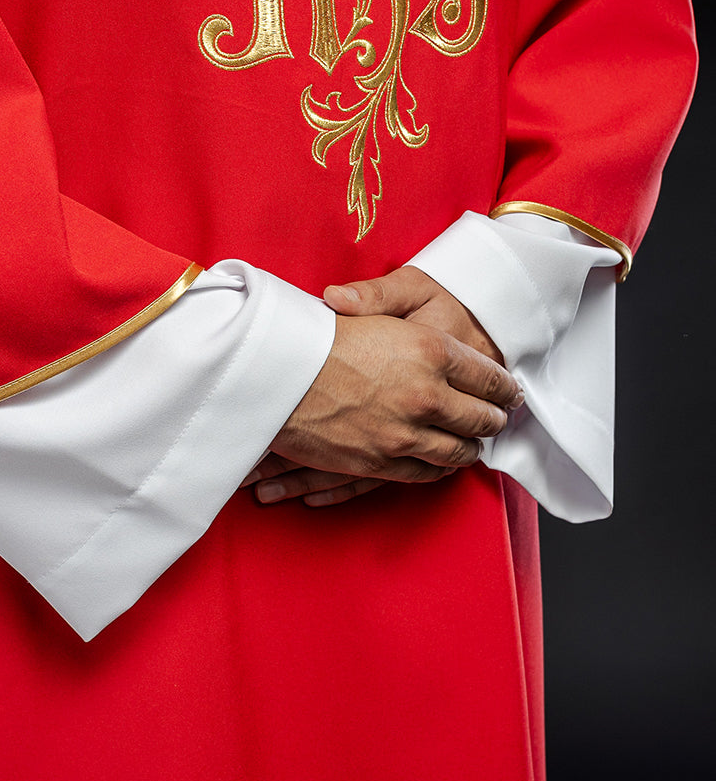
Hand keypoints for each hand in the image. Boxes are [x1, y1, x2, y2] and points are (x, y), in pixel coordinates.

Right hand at [245, 267, 515, 506]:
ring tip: (476, 441)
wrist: (273, 375)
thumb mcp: (370, 308)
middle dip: (495, 418)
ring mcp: (406, 433)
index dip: (504, 385)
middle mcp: (427, 394)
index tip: (509, 390)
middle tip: (500, 416)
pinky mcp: (382, 462)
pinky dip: (442, 467)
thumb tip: (434, 326)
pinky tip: (445, 461)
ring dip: (472, 446)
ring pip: (460, 450)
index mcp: (430, 350)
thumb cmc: (316, 336)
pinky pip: (428, 472)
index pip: (489, 376)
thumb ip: (411, 320)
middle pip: (482, 417)